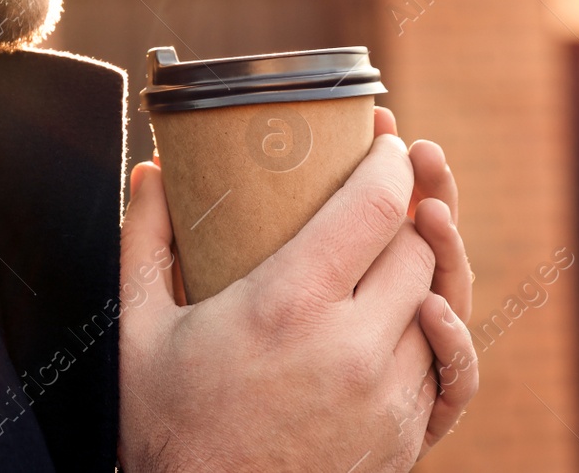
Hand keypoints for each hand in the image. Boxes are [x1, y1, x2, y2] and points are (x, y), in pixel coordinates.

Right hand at [119, 132, 475, 471]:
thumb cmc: (167, 426)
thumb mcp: (139, 327)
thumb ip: (146, 239)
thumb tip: (150, 171)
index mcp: (288, 305)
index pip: (375, 206)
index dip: (391, 161)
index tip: (386, 140)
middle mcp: (351, 348)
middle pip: (417, 249)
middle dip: (407, 212)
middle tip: (386, 191)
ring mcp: (386, 398)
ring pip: (436, 305)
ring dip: (418, 274)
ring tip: (391, 251)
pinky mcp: (404, 438)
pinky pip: (439, 366)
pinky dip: (425, 334)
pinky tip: (397, 318)